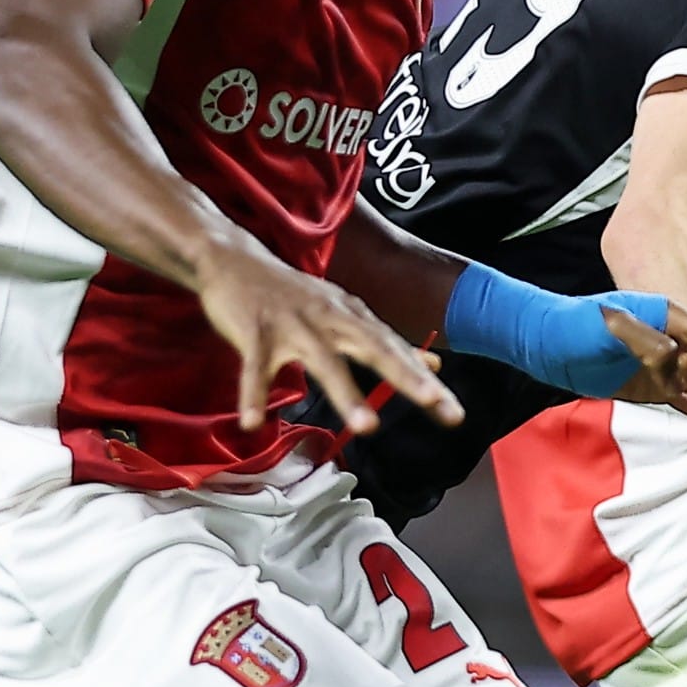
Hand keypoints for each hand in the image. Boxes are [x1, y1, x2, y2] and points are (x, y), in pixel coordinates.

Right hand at [197, 241, 461, 433]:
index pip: (395, 349)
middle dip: (406, 376)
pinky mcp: (255, 331)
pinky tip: (253, 423)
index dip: (424, 378)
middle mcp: (329, 318)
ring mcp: (292, 324)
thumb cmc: (292, 295)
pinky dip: (253, 395)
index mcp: (351, 316)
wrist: (234, 259)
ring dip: (347, 392)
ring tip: (368, 427)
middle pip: (374, 348)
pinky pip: (255, 368)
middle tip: (436, 403)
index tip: (453, 412)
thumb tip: (433, 363)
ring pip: (324, 360)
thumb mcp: (343, 313)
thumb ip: (385, 341)